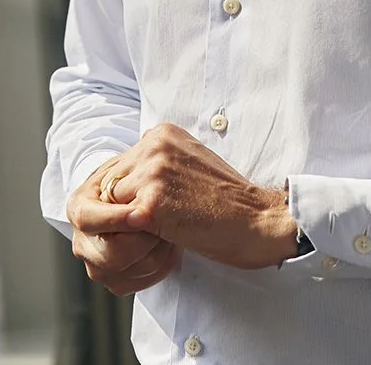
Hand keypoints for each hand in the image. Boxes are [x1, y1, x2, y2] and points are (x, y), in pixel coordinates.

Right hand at [68, 160, 180, 294]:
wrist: (146, 200)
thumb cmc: (139, 177)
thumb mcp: (134, 163)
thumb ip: (136, 160)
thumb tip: (149, 141)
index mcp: (79, 207)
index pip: (88, 218)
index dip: (116, 219)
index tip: (142, 215)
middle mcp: (82, 241)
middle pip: (112, 254)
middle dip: (146, 241)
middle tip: (168, 225)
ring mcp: (97, 265)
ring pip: (131, 271)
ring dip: (160, 252)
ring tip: (174, 230)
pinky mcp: (117, 281)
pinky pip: (141, 283)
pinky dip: (163, 266)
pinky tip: (171, 245)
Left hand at [70, 124, 298, 270]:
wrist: (257, 220)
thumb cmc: (227, 198)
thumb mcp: (189, 161)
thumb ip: (157, 162)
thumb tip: (122, 179)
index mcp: (161, 133)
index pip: (123, 164)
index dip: (132, 190)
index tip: (154, 204)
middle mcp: (153, 146)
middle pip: (113, 182)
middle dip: (126, 204)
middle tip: (155, 221)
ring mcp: (151, 173)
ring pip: (113, 204)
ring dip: (130, 221)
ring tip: (163, 227)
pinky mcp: (150, 204)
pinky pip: (123, 225)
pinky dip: (137, 236)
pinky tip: (164, 237)